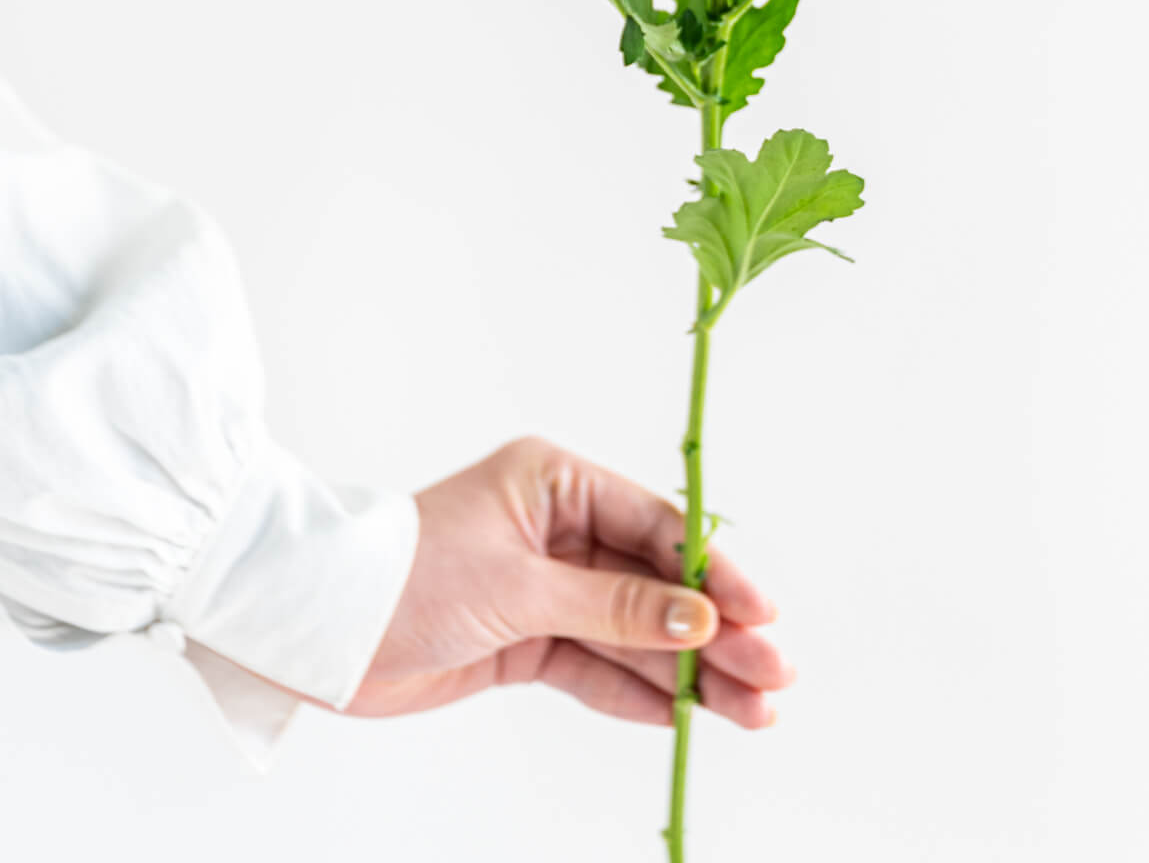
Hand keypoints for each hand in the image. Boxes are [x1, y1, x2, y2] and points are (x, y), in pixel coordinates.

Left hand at [345, 435, 792, 729]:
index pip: (656, 527)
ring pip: (634, 633)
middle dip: (716, 632)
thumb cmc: (408, 576)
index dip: (714, 574)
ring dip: (689, 672)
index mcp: (557, 483)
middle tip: (775, 676)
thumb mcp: (521, 589)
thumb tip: (699, 619)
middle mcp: (557, 530)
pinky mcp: (525, 641)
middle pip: (655, 585)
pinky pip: (596, 668)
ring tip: (752, 711)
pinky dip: (638, 693)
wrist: (322, 631)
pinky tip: (687, 716)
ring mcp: (544, 588)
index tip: (762, 614)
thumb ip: (615, 608)